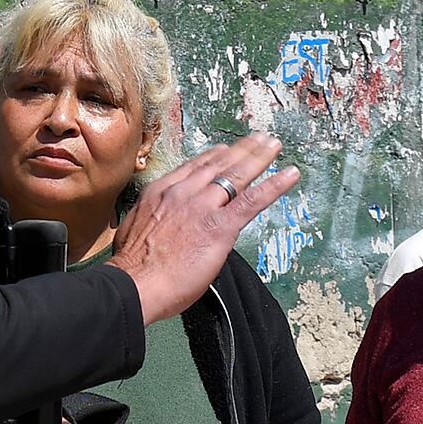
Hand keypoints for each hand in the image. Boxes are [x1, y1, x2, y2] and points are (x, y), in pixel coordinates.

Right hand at [109, 135, 300, 323]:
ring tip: (274, 145)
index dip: (215, 156)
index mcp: (161, 193)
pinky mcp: (220, 226)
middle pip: (219, 164)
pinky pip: (252, 200)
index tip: (227, 149)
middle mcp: (183, 192)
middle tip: (259, 139)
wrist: (134, 284)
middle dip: (242, 149)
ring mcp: (202, 207)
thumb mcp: (135, 229)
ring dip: (260, 157)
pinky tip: (290, 175)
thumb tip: (164, 225)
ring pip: (236, 175)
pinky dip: (274, 185)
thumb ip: (156, 219)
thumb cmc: (132, 268)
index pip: (194, 167)